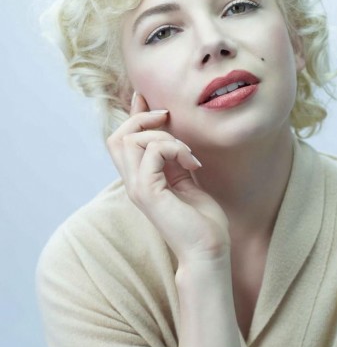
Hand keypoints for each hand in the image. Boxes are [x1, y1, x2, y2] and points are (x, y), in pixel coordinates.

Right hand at [107, 93, 229, 265]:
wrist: (208, 251)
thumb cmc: (202, 221)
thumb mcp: (187, 181)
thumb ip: (174, 160)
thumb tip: (172, 137)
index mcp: (141, 180)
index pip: (123, 141)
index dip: (133, 114)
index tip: (144, 96)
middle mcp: (134, 183)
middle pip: (117, 136)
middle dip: (142, 119)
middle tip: (169, 120)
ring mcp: (138, 188)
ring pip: (130, 140)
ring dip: (163, 137)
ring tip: (188, 154)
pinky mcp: (149, 193)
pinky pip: (152, 152)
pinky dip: (174, 149)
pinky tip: (192, 164)